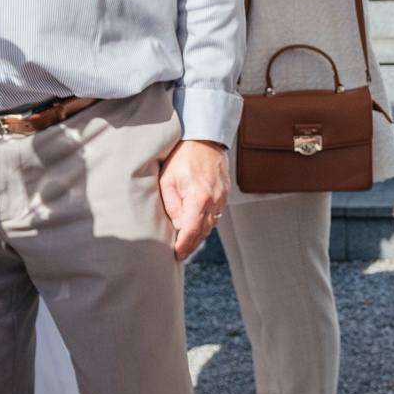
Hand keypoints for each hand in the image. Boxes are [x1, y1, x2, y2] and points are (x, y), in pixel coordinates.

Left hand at [158, 138, 228, 260]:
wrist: (205, 138)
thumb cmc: (182, 157)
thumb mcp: (168, 181)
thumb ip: (172, 206)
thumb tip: (177, 226)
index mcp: (198, 199)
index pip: (191, 232)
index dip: (183, 246)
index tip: (176, 255)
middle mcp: (214, 201)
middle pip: (203, 232)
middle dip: (192, 245)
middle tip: (180, 254)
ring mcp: (222, 197)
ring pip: (212, 225)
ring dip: (200, 235)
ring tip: (188, 243)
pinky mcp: (225, 193)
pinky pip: (217, 214)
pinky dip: (207, 223)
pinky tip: (198, 226)